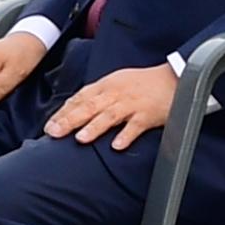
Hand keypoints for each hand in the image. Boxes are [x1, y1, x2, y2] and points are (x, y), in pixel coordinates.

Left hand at [43, 60, 177, 149]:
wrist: (174, 77)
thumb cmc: (143, 83)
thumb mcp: (117, 82)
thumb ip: (97, 96)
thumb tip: (74, 109)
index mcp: (107, 85)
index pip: (80, 98)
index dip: (64, 112)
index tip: (49, 125)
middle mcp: (116, 93)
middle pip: (90, 107)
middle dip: (70, 120)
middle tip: (54, 133)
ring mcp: (132, 104)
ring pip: (110, 115)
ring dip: (94, 127)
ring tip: (80, 139)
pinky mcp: (148, 114)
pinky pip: (135, 126)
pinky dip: (126, 136)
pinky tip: (116, 146)